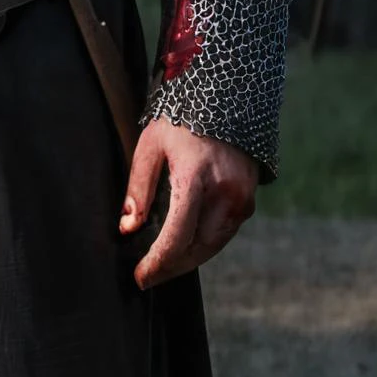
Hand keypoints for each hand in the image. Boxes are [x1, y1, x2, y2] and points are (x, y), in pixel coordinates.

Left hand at [119, 118, 256, 289]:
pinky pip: (225, 233)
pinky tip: (185, 246)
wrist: (226, 98)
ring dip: (188, 260)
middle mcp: (225, 193)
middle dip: (171, 268)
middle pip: (197, 249)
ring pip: (213, 246)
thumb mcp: (150, 147)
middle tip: (148, 277)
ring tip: (163, 266)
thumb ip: (138, 189)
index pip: (177, 237)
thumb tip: (128, 228)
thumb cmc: (180, 121)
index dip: (157, 263)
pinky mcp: (249, 200)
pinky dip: (204, 244)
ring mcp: (241, 199)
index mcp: (196, 178)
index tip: (140, 277)